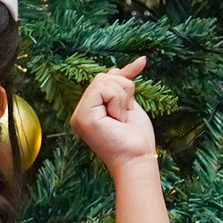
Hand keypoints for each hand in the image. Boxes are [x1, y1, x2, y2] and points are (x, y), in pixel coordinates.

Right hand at [68, 58, 154, 172]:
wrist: (137, 159)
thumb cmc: (136, 138)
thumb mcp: (129, 105)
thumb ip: (122, 87)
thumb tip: (122, 66)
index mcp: (90, 111)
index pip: (104, 80)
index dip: (123, 74)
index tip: (142, 63)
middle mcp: (80, 112)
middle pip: (103, 77)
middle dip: (123, 89)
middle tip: (125, 115)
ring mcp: (80, 115)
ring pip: (103, 81)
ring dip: (121, 97)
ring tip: (121, 119)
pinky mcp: (84, 117)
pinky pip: (102, 89)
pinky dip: (117, 100)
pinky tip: (117, 118)